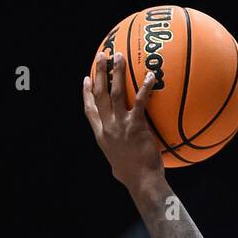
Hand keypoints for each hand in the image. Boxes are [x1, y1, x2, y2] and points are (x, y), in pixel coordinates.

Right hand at [83, 52, 162, 189]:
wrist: (142, 182)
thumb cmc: (133, 178)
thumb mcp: (117, 167)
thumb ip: (116, 156)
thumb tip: (118, 163)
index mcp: (101, 136)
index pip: (90, 110)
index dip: (87, 93)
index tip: (87, 79)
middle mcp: (107, 128)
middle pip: (99, 95)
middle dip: (99, 73)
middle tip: (101, 56)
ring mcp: (120, 125)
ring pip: (115, 92)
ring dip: (116, 72)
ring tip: (119, 56)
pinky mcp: (136, 125)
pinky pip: (139, 101)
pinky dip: (145, 88)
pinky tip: (151, 76)